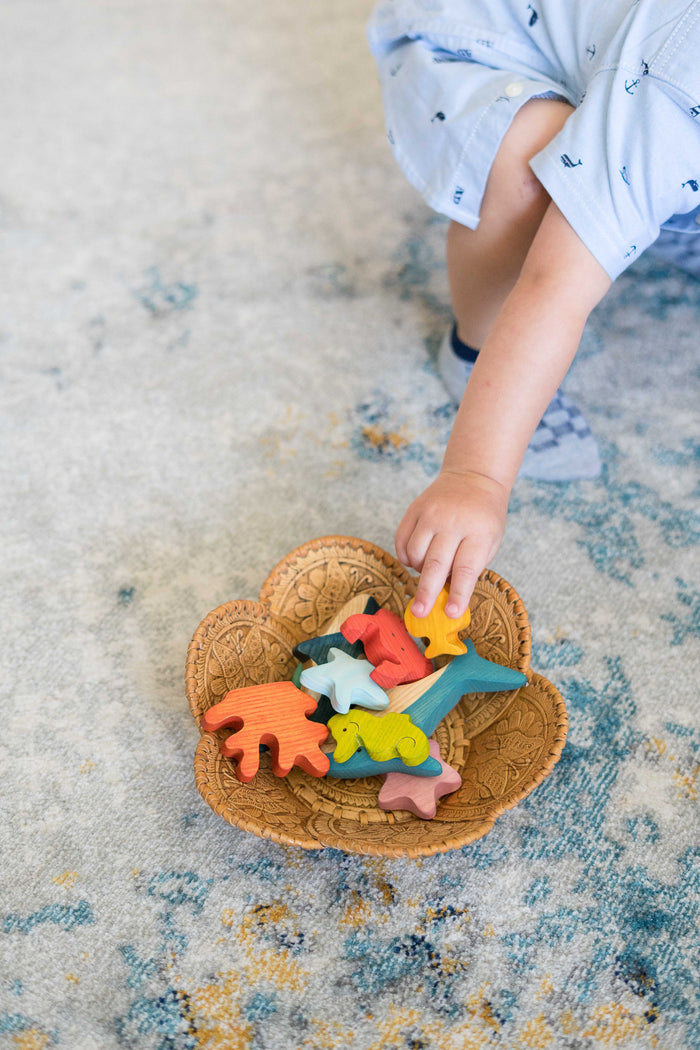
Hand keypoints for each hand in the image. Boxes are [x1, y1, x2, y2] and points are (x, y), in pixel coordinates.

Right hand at [395, 469, 507, 619]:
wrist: (473, 477)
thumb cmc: (484, 518)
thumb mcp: (490, 541)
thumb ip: (471, 566)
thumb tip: (447, 595)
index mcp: (479, 532)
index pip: (466, 568)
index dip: (459, 593)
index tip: (451, 612)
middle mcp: (453, 521)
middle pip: (436, 563)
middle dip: (427, 591)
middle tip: (419, 612)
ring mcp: (431, 513)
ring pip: (415, 552)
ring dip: (418, 569)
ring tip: (428, 569)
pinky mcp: (415, 508)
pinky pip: (402, 540)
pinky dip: (405, 556)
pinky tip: (415, 558)